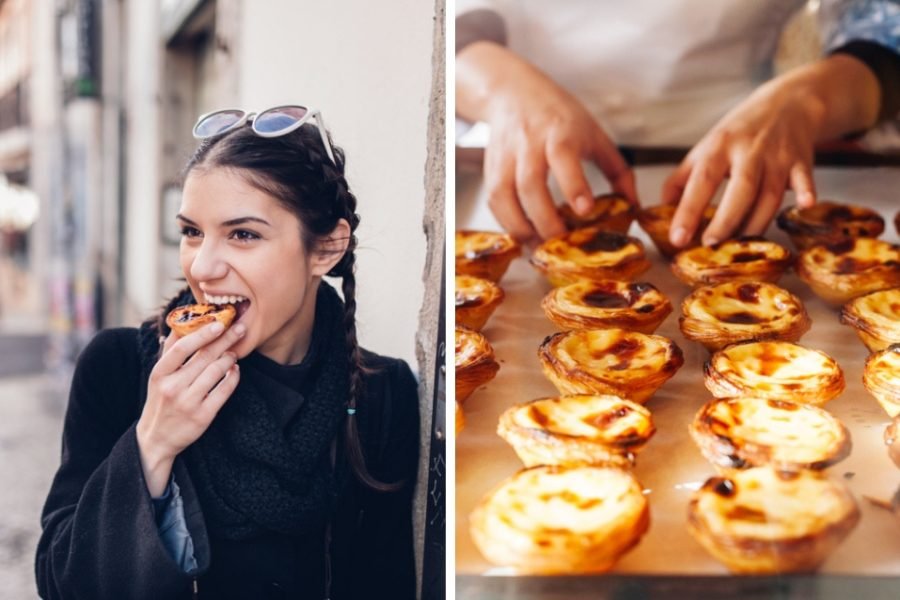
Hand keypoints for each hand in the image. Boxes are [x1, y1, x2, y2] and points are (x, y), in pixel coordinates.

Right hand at [136, 321, 244, 495]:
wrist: (156, 438)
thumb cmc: (160, 399)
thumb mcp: (158, 376)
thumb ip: (170, 350)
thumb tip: (182, 321)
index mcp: (159, 374)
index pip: (182, 348)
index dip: (202, 334)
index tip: (219, 323)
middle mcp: (173, 387)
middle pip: (204, 357)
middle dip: (225, 340)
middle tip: (240, 328)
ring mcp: (188, 403)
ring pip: (216, 372)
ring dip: (230, 358)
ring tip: (234, 352)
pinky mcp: (203, 416)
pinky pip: (224, 391)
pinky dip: (233, 377)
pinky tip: (235, 370)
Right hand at [457, 42, 636, 240]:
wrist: (513, 93)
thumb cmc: (558, 115)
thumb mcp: (594, 133)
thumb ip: (617, 169)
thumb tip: (633, 206)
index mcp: (560, 131)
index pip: (563, 157)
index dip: (573, 185)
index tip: (584, 211)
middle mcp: (529, 142)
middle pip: (530, 184)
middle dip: (545, 219)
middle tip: (561, 243)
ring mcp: (506, 155)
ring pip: (504, 195)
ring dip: (520, 227)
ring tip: (538, 247)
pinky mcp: (490, 167)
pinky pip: (493, 200)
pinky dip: (506, 222)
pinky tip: (522, 235)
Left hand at [663, 54, 881, 247]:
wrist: (788, 102)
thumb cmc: (740, 131)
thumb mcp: (706, 147)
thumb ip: (682, 178)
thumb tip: (662, 208)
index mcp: (719, 147)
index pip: (701, 181)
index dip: (688, 211)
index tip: (677, 237)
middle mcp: (749, 151)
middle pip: (741, 189)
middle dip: (726, 219)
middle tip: (711, 244)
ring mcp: (777, 156)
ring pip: (770, 195)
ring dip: (756, 222)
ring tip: (740, 245)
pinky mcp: (802, 160)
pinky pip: (805, 179)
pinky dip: (806, 192)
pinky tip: (805, 205)